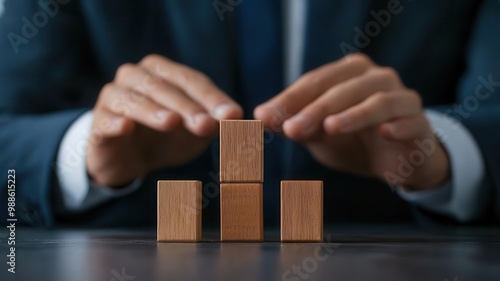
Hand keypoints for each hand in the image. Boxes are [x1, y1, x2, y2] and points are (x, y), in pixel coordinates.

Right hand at [87, 55, 242, 186]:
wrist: (129, 160)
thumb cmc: (167, 139)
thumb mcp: (194, 133)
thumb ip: (212, 124)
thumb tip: (234, 119)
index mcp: (164, 72)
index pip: (191, 80)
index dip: (212, 98)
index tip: (232, 115)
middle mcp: (137, 76)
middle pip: (163, 86)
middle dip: (187, 106)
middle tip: (206, 124)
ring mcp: (114, 95)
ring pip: (133, 98)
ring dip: (153, 110)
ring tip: (171, 123)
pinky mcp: (98, 120)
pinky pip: (105, 119)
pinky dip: (115, 122)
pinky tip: (125, 128)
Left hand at [255, 53, 449, 189]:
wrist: (394, 163)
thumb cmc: (352, 142)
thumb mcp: (318, 134)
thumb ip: (292, 123)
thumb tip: (260, 115)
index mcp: (348, 74)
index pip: (315, 81)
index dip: (290, 99)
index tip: (267, 116)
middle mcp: (376, 77)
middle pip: (343, 88)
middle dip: (315, 109)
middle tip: (292, 129)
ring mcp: (401, 96)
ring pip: (378, 100)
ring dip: (354, 115)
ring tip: (331, 128)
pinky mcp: (419, 120)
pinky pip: (410, 119)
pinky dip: (398, 126)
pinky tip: (385, 134)